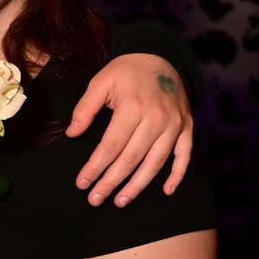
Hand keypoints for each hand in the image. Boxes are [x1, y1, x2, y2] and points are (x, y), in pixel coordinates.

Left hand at [66, 54, 192, 206]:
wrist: (159, 57)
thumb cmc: (125, 72)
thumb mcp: (100, 82)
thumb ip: (85, 108)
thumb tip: (71, 133)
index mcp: (133, 106)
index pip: (110, 146)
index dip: (95, 167)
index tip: (82, 183)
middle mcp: (156, 117)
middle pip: (131, 158)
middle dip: (111, 182)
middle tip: (95, 199)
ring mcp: (175, 124)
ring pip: (155, 163)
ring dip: (138, 186)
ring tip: (120, 201)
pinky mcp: (187, 127)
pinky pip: (185, 156)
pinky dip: (178, 175)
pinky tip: (166, 191)